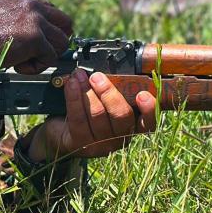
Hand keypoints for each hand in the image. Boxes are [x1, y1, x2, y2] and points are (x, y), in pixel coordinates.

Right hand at [0, 0, 73, 73]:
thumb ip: (15, 20)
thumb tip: (26, 35)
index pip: (51, 11)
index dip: (48, 30)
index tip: (39, 43)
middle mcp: (31, 5)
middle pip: (66, 23)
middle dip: (56, 41)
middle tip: (41, 55)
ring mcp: (35, 20)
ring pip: (61, 42)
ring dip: (46, 56)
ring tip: (23, 62)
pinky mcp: (36, 38)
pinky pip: (51, 57)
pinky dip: (37, 67)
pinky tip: (18, 67)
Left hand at [26, 70, 157, 160]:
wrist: (62, 131)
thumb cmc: (90, 110)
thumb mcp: (106, 100)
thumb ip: (115, 89)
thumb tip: (113, 67)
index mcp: (133, 126)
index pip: (148, 122)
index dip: (149, 109)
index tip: (142, 94)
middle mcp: (120, 138)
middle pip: (121, 116)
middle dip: (108, 93)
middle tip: (97, 77)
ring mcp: (101, 144)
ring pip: (98, 115)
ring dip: (87, 91)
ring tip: (79, 76)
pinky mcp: (81, 144)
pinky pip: (79, 119)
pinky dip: (74, 98)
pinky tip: (71, 85)